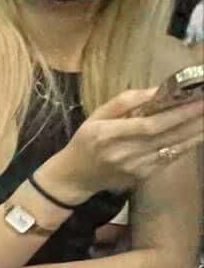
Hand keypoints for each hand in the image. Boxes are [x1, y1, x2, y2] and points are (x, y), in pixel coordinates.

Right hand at [52, 89, 203, 196]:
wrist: (75, 177)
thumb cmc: (85, 141)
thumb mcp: (96, 116)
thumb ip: (124, 102)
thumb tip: (157, 90)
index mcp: (107, 135)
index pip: (148, 124)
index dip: (176, 113)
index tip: (197, 100)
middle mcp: (123, 153)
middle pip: (166, 136)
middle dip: (193, 120)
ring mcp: (135, 168)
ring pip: (173, 148)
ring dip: (195, 133)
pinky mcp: (143, 176)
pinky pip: (169, 158)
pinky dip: (186, 145)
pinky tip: (198, 134)